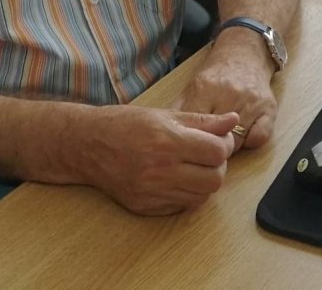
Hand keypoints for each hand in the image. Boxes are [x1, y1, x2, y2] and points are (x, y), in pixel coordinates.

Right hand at [74, 106, 237, 215]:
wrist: (88, 145)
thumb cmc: (125, 124)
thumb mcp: (165, 114)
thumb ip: (202, 121)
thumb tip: (233, 121)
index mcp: (167, 141)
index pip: (217, 152)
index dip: (224, 145)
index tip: (219, 140)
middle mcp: (160, 170)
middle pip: (214, 179)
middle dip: (218, 166)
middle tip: (208, 155)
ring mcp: (152, 192)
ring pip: (201, 197)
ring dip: (204, 182)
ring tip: (193, 167)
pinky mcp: (145, 207)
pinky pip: (181, 206)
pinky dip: (186, 194)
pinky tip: (177, 178)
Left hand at [173, 30, 277, 153]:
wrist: (245, 53)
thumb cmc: (217, 74)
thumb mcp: (194, 85)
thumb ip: (179, 108)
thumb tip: (163, 132)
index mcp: (206, 88)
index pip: (196, 127)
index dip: (191, 142)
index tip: (189, 146)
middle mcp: (230, 95)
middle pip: (216, 137)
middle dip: (209, 148)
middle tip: (205, 149)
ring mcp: (252, 102)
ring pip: (238, 141)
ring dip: (230, 148)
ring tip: (224, 142)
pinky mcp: (269, 109)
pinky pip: (260, 139)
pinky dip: (251, 142)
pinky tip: (245, 136)